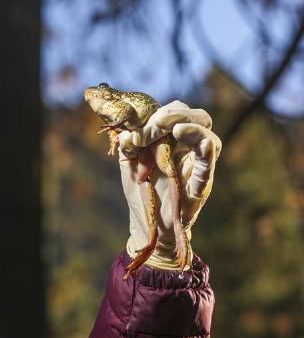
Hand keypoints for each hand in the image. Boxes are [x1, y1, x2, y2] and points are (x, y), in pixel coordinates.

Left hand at [117, 101, 221, 269]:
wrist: (147, 225)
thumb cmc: (141, 191)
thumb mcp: (128, 163)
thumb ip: (128, 144)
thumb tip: (128, 132)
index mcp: (172, 140)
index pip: (178, 113)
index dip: (162, 112)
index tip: (141, 122)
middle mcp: (188, 150)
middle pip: (198, 119)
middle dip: (177, 115)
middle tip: (157, 122)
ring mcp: (196, 167)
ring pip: (208, 137)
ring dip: (192, 127)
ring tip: (174, 129)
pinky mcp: (199, 185)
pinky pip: (208, 164)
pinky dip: (205, 150)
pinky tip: (195, 140)